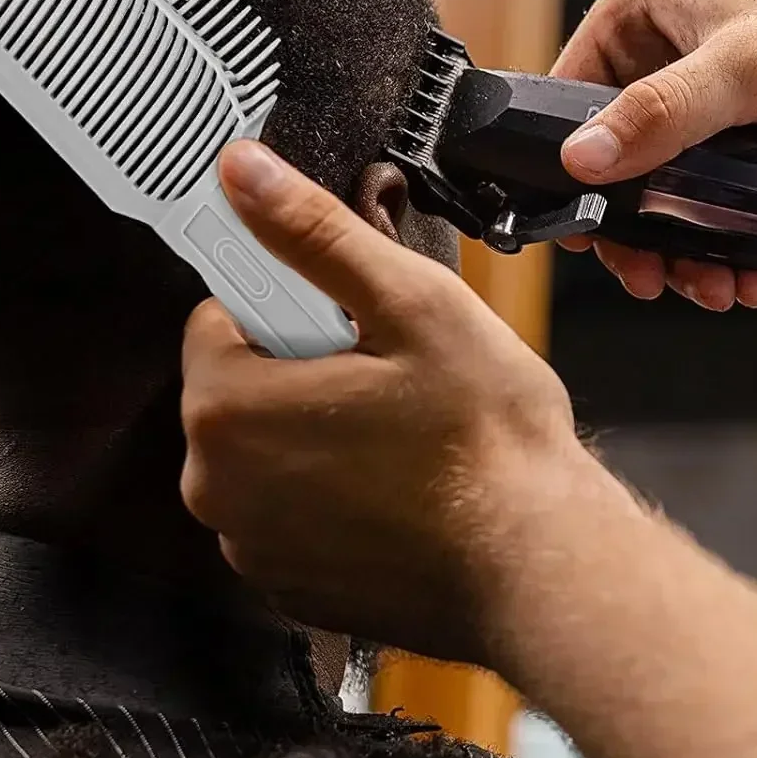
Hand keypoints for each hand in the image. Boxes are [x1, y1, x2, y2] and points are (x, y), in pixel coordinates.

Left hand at [181, 139, 648, 668]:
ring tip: (397, 438)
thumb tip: (242, 171)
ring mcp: (249, 545)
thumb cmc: (487, 441)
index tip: (349, 323)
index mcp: (226, 410)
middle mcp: (215, 488)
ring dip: (311, 435)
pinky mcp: (286, 586)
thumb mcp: (408, 303)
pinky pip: (286, 511)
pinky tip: (394, 492)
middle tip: (385, 378)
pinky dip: (326, 497)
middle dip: (298, 370)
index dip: (289, 304)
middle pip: (236, 387)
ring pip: (263, 451)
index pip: (217, 316)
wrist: (540, 566)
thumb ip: (311, 233)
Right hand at [554, 0, 756, 310]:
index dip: (563, 160)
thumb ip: (661, 113)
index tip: (577, 221)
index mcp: (641, 15)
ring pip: (657, 200)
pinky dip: (719, 253)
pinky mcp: (740, 158)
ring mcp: (701, 116)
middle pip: (610, 163)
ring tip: (708, 286)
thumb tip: (581, 158)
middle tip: (645, 274)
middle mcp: (662, 63)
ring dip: (677, 253)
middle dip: (630, 229)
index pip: (566, 94)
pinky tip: (742, 278)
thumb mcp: (747, 65)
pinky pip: (706, 216)